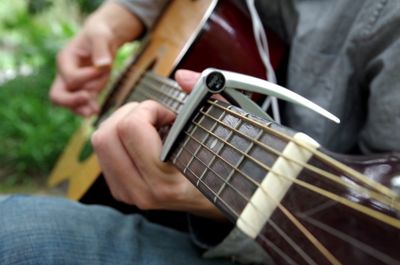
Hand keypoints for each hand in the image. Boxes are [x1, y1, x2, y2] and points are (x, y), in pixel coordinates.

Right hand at [49, 2, 143, 115]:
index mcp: (65, 60)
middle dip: (71, 101)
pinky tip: (97, 110)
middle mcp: (64, 75)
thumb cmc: (100, 34)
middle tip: (87, 97)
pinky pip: (82, 105)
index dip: (86, 77)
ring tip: (94, 110)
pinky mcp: (85, 91)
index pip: (70, 77)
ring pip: (69, 104)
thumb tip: (103, 65)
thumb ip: (101, 49)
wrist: (104, 40)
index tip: (102, 68)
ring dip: (81, 109)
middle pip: (57, 96)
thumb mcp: (101, 35)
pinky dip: (88, 108)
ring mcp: (74, 85)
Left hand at [91, 70, 224, 219]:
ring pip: (99, 141)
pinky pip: (102, 151)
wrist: (212, 203)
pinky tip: (142, 140)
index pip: (132, 129)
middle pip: (106, 134)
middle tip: (156, 117)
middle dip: (131, 112)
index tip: (171, 116)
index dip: (151, 109)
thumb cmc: (220, 168)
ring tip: (149, 127)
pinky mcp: (119, 190)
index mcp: (165, 181)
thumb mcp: (221, 132)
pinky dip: (119, 135)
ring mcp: (127, 194)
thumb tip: (180, 76)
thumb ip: (204, 99)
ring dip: (122, 122)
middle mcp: (140, 191)